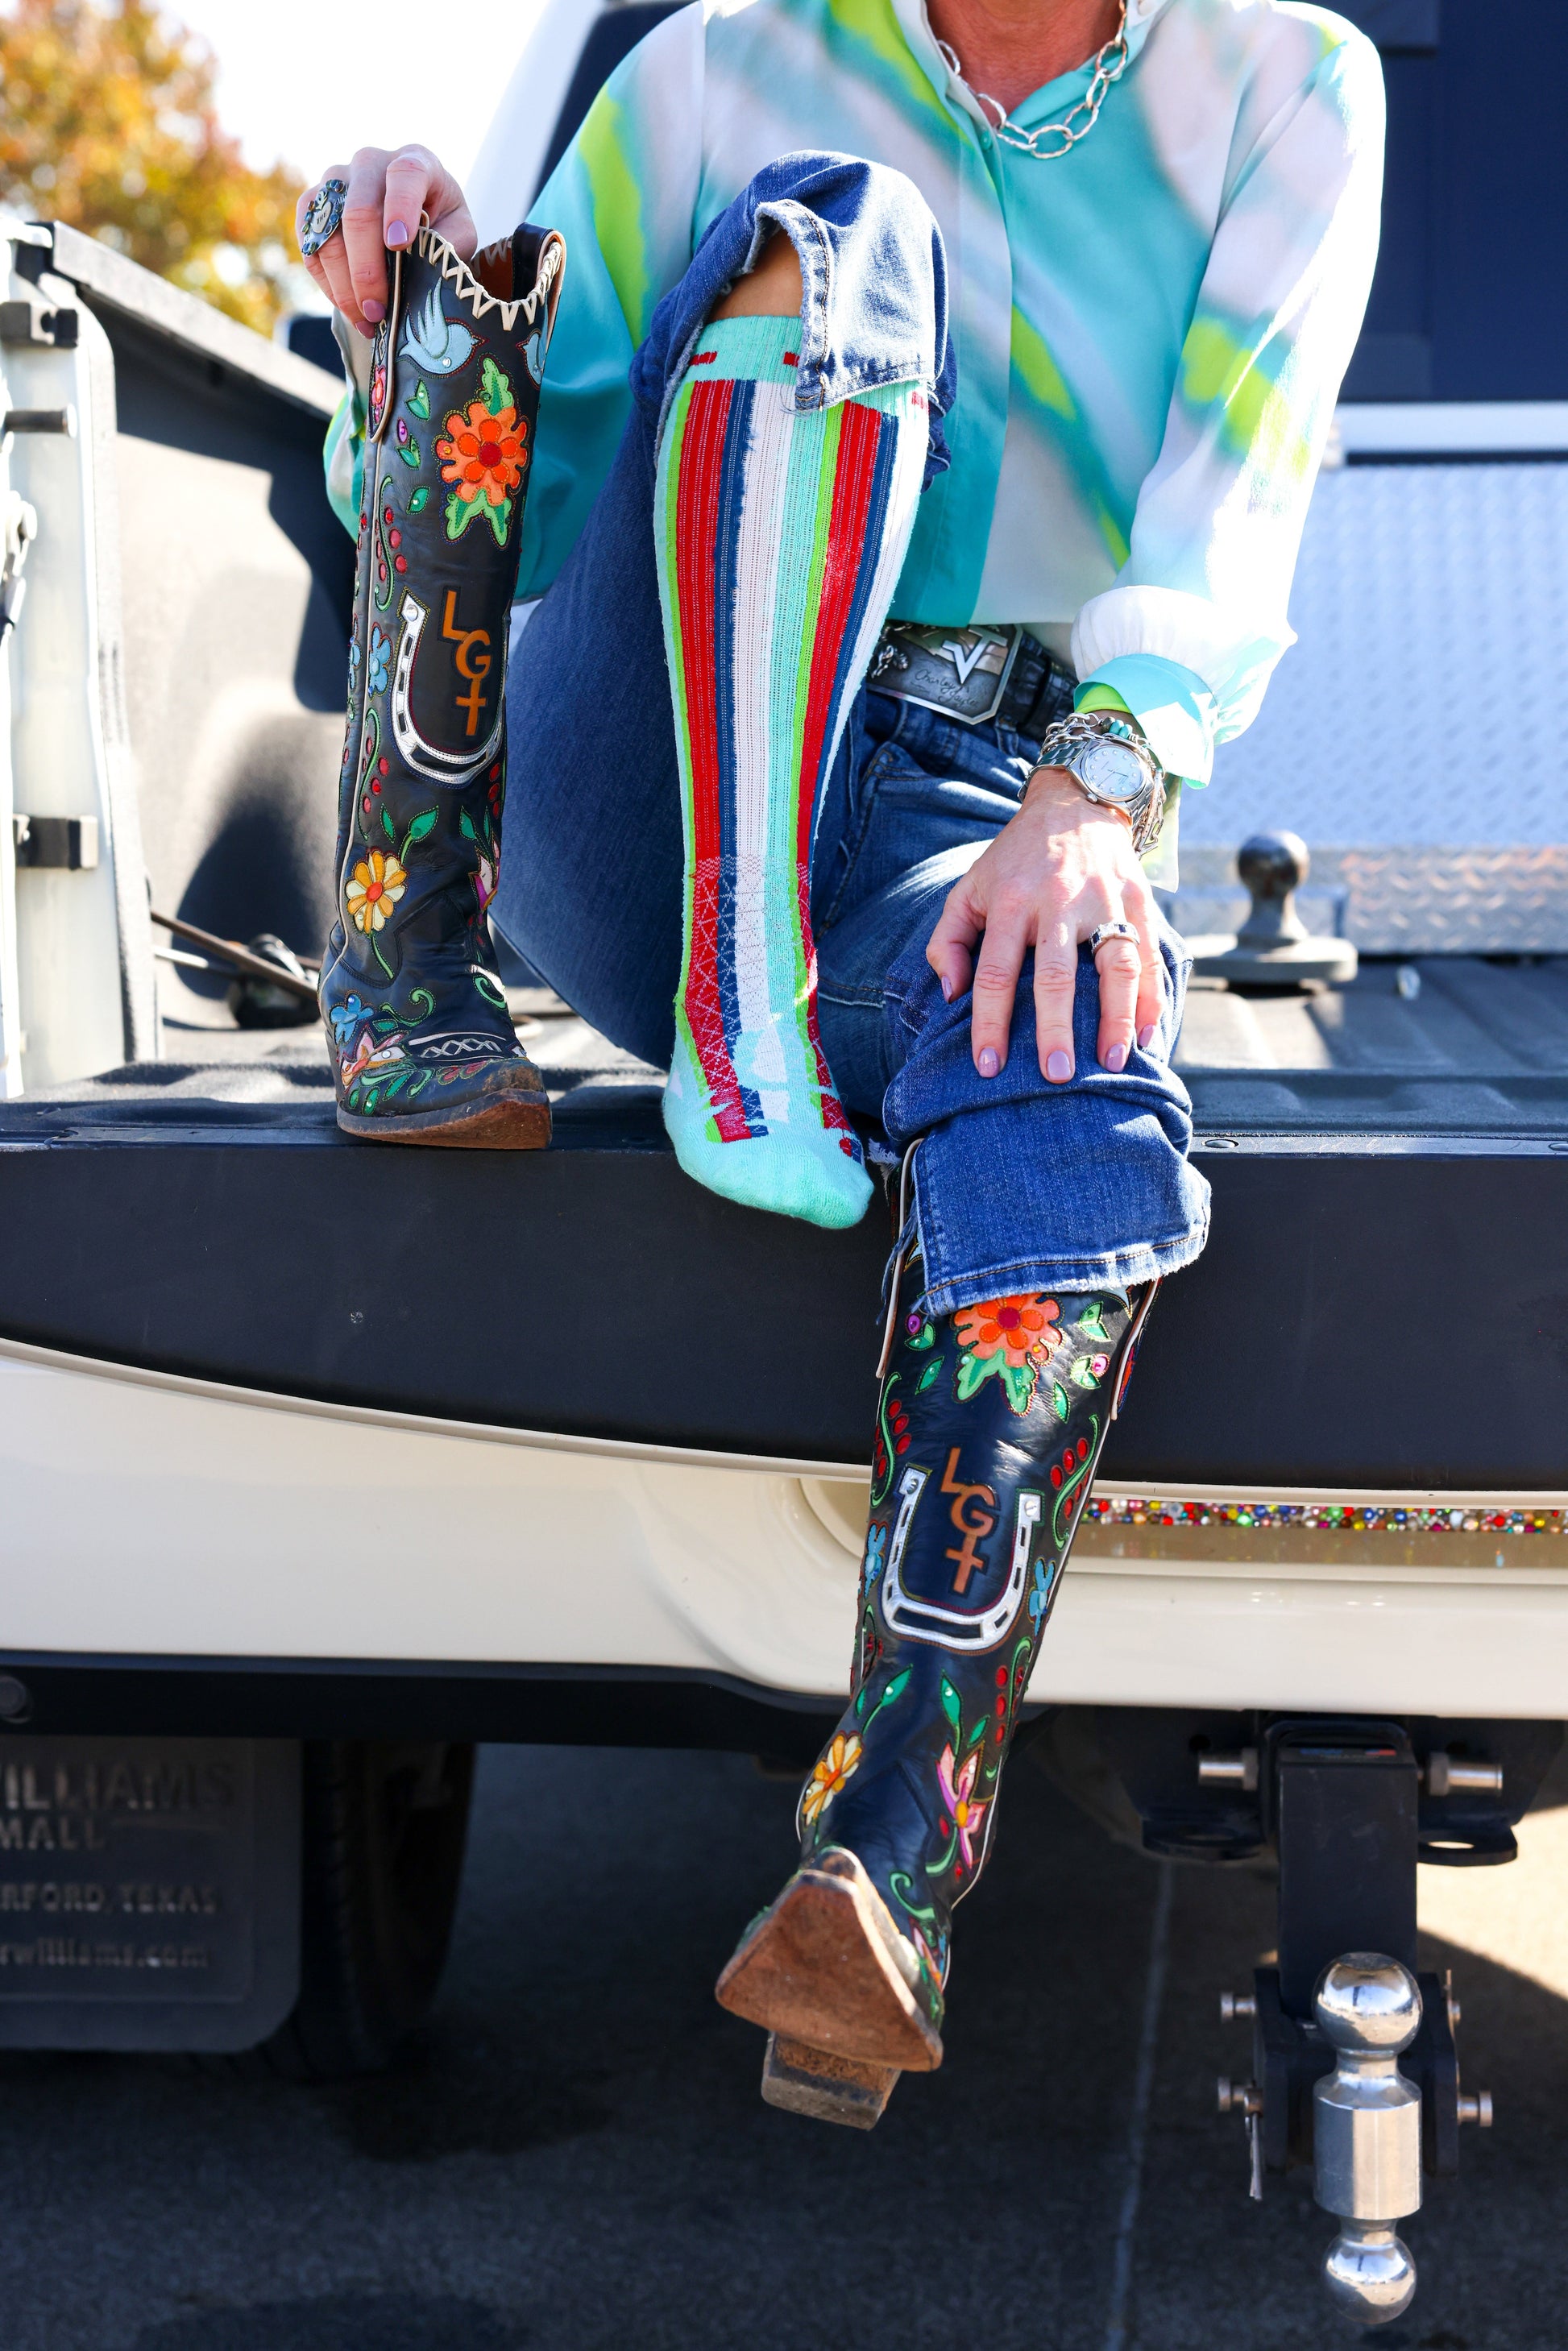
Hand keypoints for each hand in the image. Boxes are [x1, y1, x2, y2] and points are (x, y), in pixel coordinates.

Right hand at [296, 147, 476, 337]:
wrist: (409, 211)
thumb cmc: (439, 222)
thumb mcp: (459, 232)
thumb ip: (449, 244)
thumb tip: (424, 269)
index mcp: (415, 161)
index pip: (405, 175)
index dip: (400, 208)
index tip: (399, 245)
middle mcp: (370, 163)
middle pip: (358, 212)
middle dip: (366, 269)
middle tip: (378, 310)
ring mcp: (336, 180)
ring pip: (329, 231)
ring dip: (344, 284)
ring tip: (365, 319)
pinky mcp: (314, 203)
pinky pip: (311, 243)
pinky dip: (327, 281)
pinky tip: (348, 306)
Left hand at [925, 767, 1164, 1081]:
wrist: (1074, 803)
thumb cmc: (1014, 861)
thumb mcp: (969, 888)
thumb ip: (950, 940)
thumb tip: (951, 994)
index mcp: (1009, 902)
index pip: (995, 971)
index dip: (990, 1022)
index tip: (989, 1065)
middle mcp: (1057, 901)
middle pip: (1056, 974)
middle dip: (1056, 1028)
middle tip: (1055, 1076)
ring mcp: (1103, 900)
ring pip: (1115, 963)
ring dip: (1116, 1017)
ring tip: (1113, 1061)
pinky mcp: (1139, 898)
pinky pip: (1151, 952)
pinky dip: (1153, 996)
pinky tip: (1151, 1034)